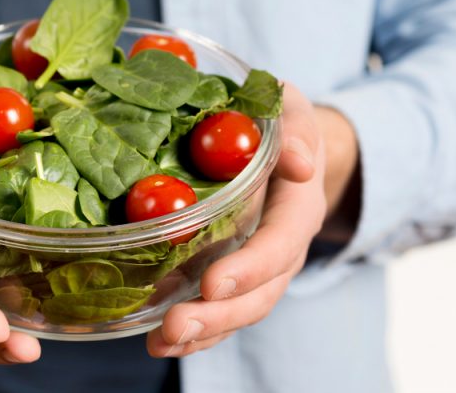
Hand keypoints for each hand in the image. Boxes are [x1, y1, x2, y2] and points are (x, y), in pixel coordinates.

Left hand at [147, 82, 352, 357]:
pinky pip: (217, 311)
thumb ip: (296, 131)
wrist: (283, 149)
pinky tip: (158, 341)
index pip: (280, 243)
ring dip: (201, 333)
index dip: (250, 267)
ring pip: (237, 312)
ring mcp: (256, 269)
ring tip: (162, 343)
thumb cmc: (279, 123)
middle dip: (218, 315)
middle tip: (175, 326)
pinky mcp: (231, 276)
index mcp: (296, 208)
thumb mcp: (292, 111)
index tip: (214, 283)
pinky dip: (192, 332)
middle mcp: (280, 248)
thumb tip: (298, 162)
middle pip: (259, 294)